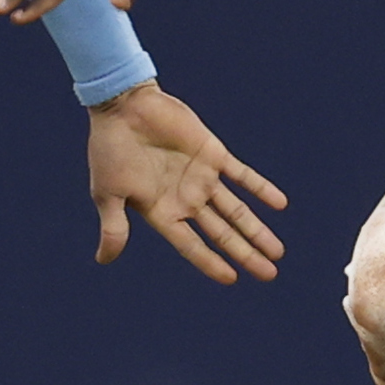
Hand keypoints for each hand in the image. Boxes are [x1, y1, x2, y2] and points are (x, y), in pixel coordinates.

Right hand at [87, 83, 288, 284]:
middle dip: (245, 254)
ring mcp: (201, 177)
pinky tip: (280, 203)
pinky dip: (261, 188)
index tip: (232, 278)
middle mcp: (186, 199)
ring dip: (257, 230)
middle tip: (270, 274)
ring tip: (277, 251)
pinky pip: (242, 175)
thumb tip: (104, 261)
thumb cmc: (110, 150)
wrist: (123, 106)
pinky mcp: (213, 154)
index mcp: (162, 213)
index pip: (192, 245)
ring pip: (236, 210)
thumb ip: (114, 228)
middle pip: (222, 234)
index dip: (211, 263)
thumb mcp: (108, 193)